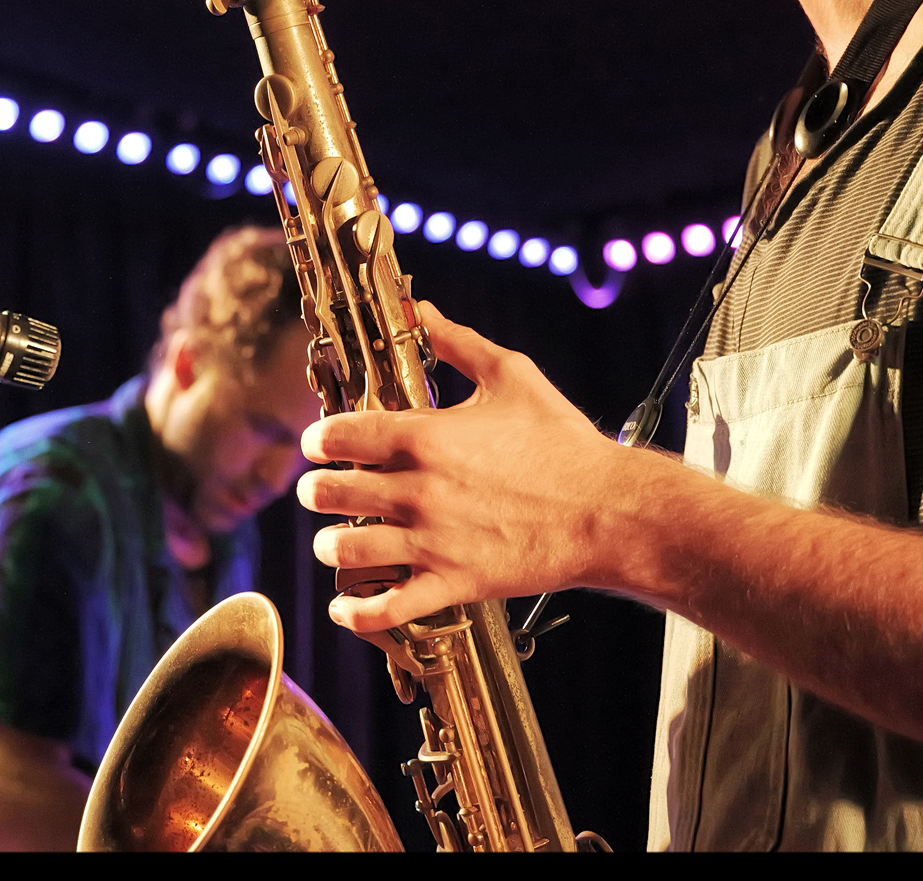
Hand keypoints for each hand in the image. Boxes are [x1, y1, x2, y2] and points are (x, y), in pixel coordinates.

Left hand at [296, 302, 622, 633]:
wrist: (606, 510)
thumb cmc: (563, 440)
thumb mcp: (511, 374)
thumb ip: (457, 342)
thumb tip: (419, 309)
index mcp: (425, 436)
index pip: (338, 435)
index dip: (318, 438)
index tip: (319, 443)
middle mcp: (419, 489)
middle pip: (330, 491)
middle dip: (316, 489)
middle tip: (320, 489)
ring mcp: (432, 541)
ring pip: (345, 549)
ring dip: (330, 544)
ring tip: (335, 539)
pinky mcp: (452, 584)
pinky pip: (384, 610)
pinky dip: (355, 612)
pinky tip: (347, 604)